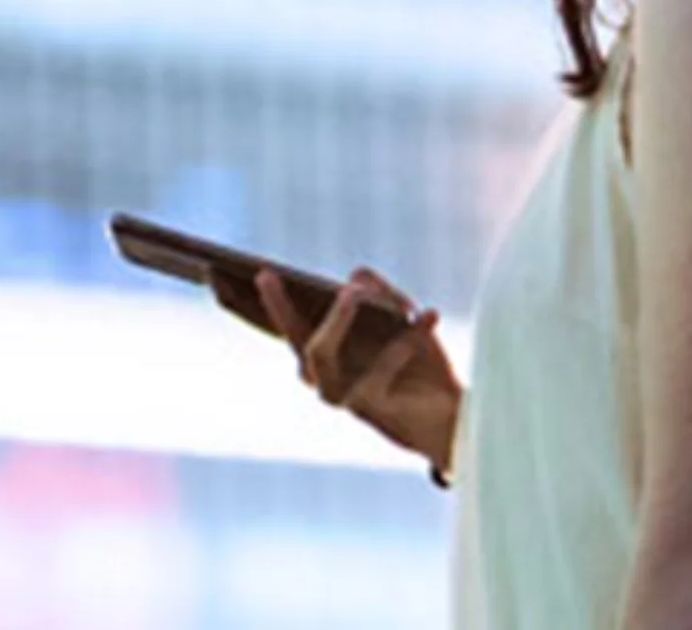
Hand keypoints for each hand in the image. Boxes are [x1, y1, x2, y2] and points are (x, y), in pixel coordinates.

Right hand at [216, 263, 461, 474]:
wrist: (457, 417)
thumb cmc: (423, 366)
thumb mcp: (402, 317)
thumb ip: (380, 294)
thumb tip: (354, 275)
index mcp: (329, 354)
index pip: (287, 325)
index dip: (259, 302)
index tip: (234, 273)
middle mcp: (326, 380)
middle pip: (293, 341)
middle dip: (277, 307)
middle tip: (269, 275)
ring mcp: (342, 397)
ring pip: (319, 353)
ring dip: (337, 316)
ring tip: (355, 290)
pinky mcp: (367, 410)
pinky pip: (378, 367)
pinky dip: (406, 337)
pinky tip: (429, 315)